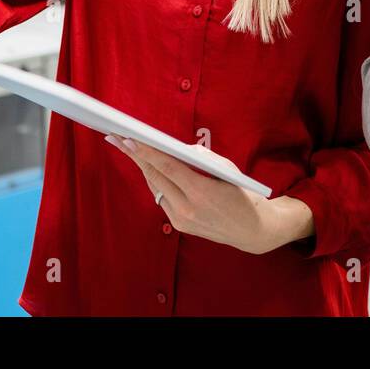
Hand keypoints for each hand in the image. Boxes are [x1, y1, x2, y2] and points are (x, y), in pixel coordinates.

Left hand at [104, 135, 312, 253]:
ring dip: (143, 168)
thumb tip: (175, 148)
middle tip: (118, 139)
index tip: (130, 139)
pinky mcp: (179, 226)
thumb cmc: (241, 192)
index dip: (147, 152)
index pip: (168, 167)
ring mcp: (181, 220)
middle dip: (136, 156)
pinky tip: (148, 167)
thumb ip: (200, 158)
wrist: (251, 229)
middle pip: (155, 177)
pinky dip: (157, 182)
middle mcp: (187, 209)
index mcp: (201, 192)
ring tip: (128, 149)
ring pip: (156, 188)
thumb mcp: (226, 170)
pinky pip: (163, 198)